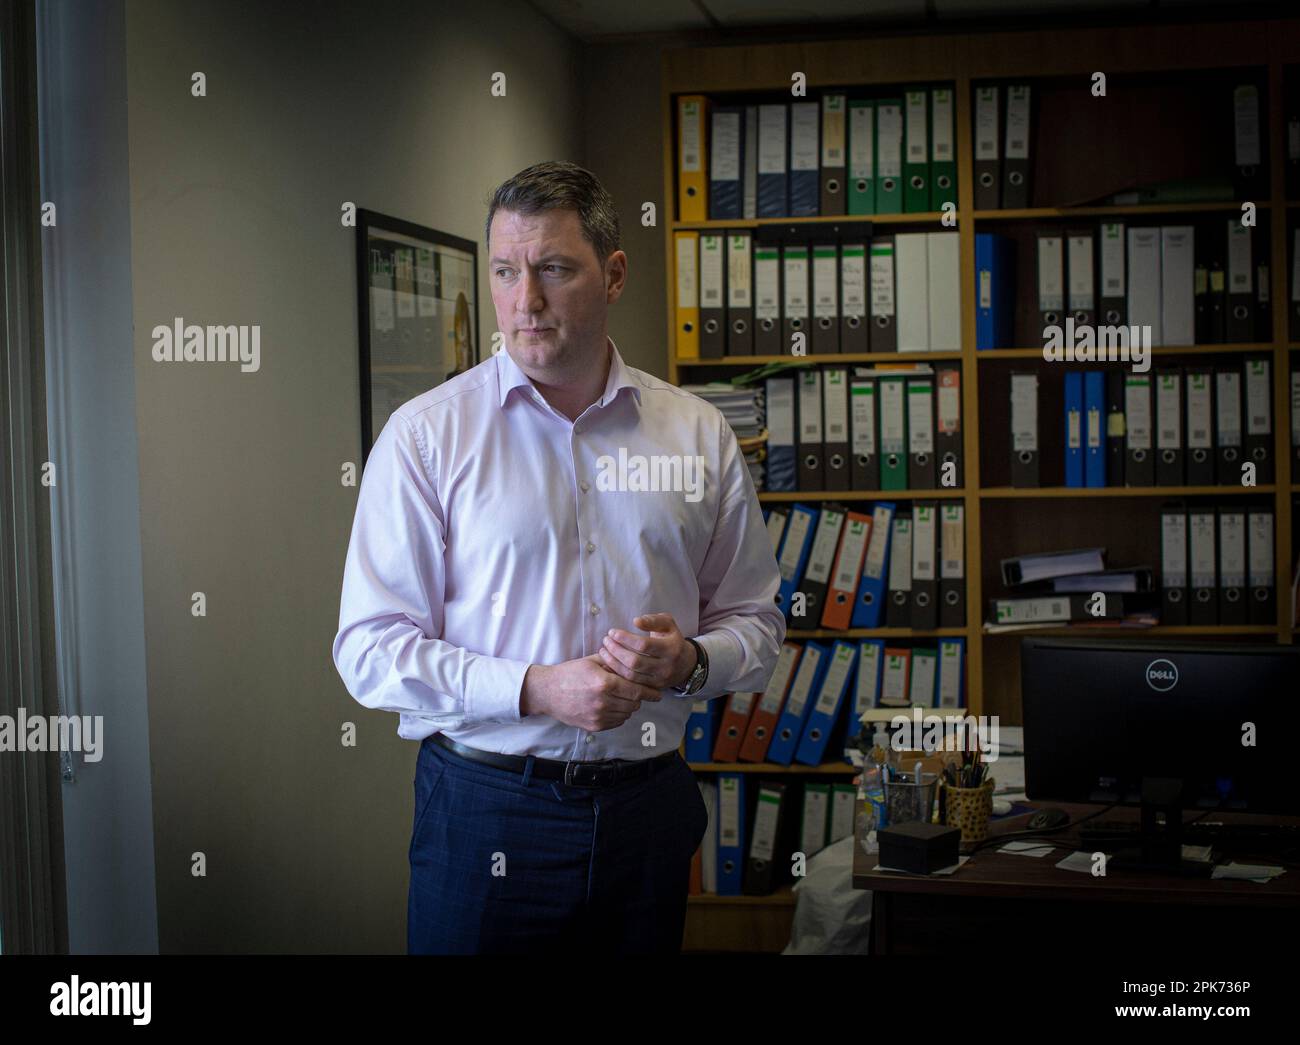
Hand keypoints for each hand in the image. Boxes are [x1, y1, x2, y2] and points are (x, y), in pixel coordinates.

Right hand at [520, 654, 662, 731]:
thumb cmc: (570, 673)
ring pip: (627, 714)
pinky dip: (619, 715)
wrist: (547, 692)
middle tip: (637, 691)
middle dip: (638, 698)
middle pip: (634, 704)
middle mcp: (603, 702)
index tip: (658, 694)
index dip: (650, 692)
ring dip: (629, 706)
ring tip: (623, 697)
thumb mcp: (593, 661)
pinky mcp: (594, 726)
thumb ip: (615, 663)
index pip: (636, 690)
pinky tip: (613, 706)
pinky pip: (616, 722)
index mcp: (604, 683)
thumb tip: (636, 665)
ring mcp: (598, 716)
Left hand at [598, 613, 694, 690]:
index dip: (625, 638)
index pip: (644, 645)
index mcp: (671, 648)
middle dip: (616, 651)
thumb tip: (636, 621)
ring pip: (631, 675)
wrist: (686, 664)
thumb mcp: (668, 624)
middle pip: (635, 661)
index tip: (612, 632)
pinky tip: (609, 664)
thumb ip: (653, 620)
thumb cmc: (672, 639)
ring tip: (603, 651)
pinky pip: (631, 684)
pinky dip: (618, 674)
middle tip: (605, 641)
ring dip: (614, 663)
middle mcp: (666, 666)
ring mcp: (659, 680)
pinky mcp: (653, 688)